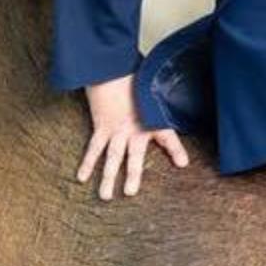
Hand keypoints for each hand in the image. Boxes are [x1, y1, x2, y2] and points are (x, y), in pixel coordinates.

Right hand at [75, 74, 188, 199]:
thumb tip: (164, 107)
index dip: (176, 150)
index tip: (183, 163)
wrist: (111, 69)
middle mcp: (135, 128)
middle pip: (134, 156)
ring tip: (105, 196)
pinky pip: (94, 148)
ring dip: (108, 177)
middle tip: (130, 193)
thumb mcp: (152, 92)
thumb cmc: (133, 78)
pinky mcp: (101, 126)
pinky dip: (87, 162)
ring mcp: (117, 129)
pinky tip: (82, 177)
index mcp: (151, 120)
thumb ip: (158, 106)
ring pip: (112, 158)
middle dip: (133, 175)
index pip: (167, 136)